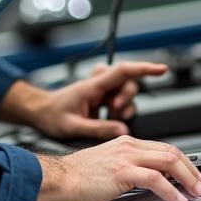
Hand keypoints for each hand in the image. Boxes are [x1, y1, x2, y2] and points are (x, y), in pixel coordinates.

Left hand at [29, 61, 167, 140]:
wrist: (40, 111)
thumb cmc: (52, 115)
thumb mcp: (73, 126)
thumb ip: (98, 129)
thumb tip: (122, 130)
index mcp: (92, 86)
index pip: (123, 71)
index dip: (144, 69)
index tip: (161, 69)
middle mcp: (98, 85)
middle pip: (127, 82)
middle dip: (126, 99)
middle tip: (114, 112)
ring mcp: (100, 91)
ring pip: (125, 93)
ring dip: (122, 108)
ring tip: (109, 118)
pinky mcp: (101, 98)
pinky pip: (119, 101)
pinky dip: (118, 112)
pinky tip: (108, 119)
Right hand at [35, 136, 200, 200]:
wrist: (57, 179)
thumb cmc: (75, 178)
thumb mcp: (106, 167)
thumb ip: (126, 171)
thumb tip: (145, 184)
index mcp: (125, 143)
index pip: (163, 148)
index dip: (183, 162)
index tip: (192, 175)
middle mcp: (128, 146)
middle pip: (172, 152)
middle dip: (192, 170)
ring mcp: (126, 157)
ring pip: (168, 161)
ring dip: (187, 179)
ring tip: (195, 193)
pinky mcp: (122, 172)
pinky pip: (155, 180)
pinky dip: (171, 191)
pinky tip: (177, 200)